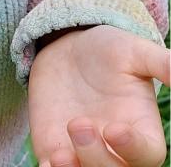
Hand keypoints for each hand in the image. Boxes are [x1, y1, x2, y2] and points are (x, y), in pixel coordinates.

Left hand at [29, 25, 169, 166]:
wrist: (66, 51)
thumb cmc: (108, 51)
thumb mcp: (135, 51)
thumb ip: (162, 64)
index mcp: (141, 129)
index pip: (147, 154)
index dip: (133, 148)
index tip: (114, 129)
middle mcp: (114, 147)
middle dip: (97, 158)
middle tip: (78, 124)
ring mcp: (83, 151)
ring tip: (59, 154)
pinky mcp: (54, 149)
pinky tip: (47, 160)